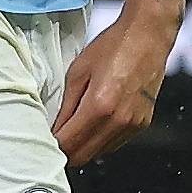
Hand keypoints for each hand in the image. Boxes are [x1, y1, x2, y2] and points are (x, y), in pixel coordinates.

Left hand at [51, 0, 178, 168]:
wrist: (148, 36)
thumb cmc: (114, 46)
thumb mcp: (78, 71)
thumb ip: (66, 105)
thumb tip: (55, 127)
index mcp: (100, 106)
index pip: (69, 144)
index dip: (52, 144)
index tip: (43, 138)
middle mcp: (119, 121)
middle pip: (84, 156)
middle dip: (66, 151)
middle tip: (55, 137)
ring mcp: (133, 125)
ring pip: (100, 154)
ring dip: (84, 147)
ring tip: (73, 129)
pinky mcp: (142, 124)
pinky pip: (115, 143)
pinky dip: (100, 140)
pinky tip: (93, 124)